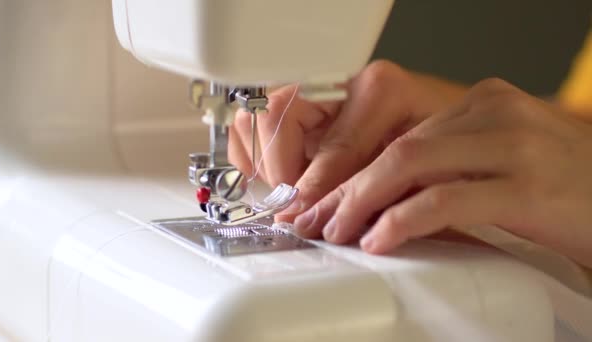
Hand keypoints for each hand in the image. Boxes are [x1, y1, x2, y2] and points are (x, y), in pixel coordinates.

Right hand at [229, 61, 464, 220]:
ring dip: (260, 158)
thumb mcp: (416, 172)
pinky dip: (251, 150)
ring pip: (256, 113)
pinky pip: (253, 119)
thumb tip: (310, 214)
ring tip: (283, 188)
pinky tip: (272, 174)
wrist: (452, 132)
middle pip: (275, 114)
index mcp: (379, 91)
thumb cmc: (441, 149)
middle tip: (289, 203)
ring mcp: (317, 90)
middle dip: (277, 168)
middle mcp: (343, 82)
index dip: (307, 187)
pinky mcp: (301, 104)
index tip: (297, 215)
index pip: (325, 142)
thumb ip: (367, 189)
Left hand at [293, 78, 591, 267]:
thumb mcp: (499, 165)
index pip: (401, 137)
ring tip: (336, 231)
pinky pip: (444, 199)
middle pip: (399, 149)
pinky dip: (402, 220)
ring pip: (410, 165)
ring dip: (362, 203)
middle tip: (316, 219)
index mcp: (486, 103)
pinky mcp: (528, 187)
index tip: (325, 199)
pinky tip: (379, 239)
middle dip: (348, 189)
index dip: (355, 172)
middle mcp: (497, 113)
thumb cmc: (566, 190)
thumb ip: (448, 169)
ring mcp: (514, 146)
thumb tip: (382, 197)